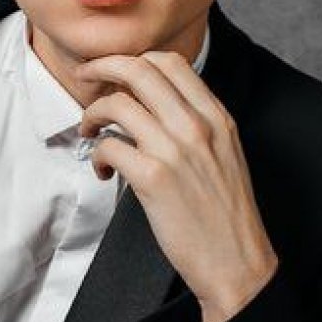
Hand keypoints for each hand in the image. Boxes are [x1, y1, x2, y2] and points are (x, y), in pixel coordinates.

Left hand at [74, 51, 278, 321]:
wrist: (236, 262)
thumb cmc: (225, 216)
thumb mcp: (224, 156)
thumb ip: (196, 127)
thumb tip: (154, 109)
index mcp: (217, 117)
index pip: (170, 62)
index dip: (133, 59)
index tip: (113, 72)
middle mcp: (197, 126)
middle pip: (139, 69)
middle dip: (102, 67)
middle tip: (85, 79)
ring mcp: (175, 150)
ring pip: (117, 104)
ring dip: (91, 114)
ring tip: (88, 133)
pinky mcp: (153, 178)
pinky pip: (108, 146)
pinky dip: (95, 155)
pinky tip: (101, 171)